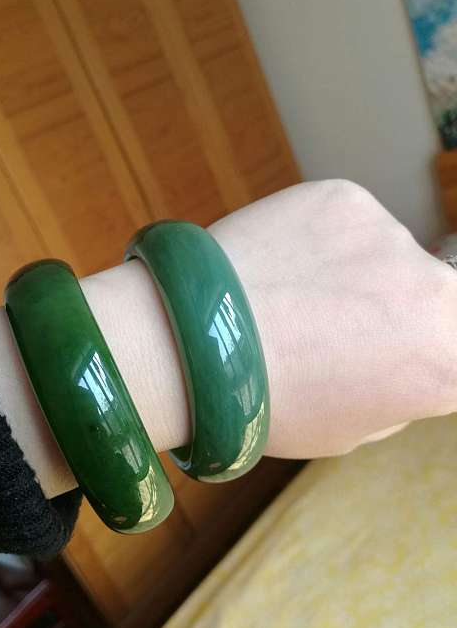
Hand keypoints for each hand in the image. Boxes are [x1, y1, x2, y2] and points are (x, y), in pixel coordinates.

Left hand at [210, 180, 456, 457]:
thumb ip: (398, 390)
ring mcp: (390, 236)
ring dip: (350, 273)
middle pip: (430, 296)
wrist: (196, 348)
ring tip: (286, 300)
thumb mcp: (351, 430)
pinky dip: (316, 240)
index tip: (386, 356)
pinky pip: (341, 222)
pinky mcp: (346, 198)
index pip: (451, 349)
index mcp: (449, 360)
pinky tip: (274, 267)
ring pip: (381, 254)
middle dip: (394, 311)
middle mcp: (435, 291)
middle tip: (336, 328)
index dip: (419, 355)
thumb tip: (400, 359)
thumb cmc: (268, 405)